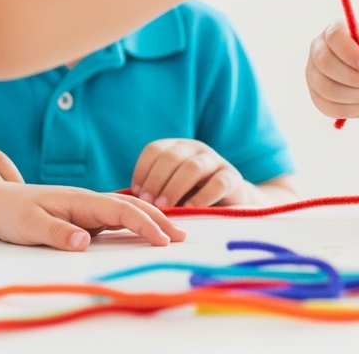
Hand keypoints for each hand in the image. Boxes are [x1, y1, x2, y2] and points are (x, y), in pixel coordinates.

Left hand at [0, 178, 184, 249]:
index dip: (144, 224)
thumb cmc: (10, 213)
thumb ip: (57, 234)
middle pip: (131, 207)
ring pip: (127, 211)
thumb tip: (85, 242)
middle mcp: (88, 201)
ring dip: (151, 220)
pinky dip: (136, 223)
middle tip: (182, 237)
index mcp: (80, 200)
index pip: (121, 210)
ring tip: (172, 235)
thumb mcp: (29, 227)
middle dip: (158, 220)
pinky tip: (145, 232)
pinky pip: (116, 218)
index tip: (162, 239)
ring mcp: (87, 208)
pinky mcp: (83, 216)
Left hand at [130, 139, 256, 206]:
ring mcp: (215, 160)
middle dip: (157, 180)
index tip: (136, 194)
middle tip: (148, 203)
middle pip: (172, 156)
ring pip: (193, 167)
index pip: (154, 150)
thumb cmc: (190, 196)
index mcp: (176, 147)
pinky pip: (217, 183)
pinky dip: (201, 197)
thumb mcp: (170, 187)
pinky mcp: (232, 177)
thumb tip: (126, 200)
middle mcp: (195, 148)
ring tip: (165, 208)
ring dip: (175, 188)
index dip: (142, 171)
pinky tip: (190, 210)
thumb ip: (153, 189)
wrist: (229, 202)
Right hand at [306, 20, 358, 121]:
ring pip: (327, 88)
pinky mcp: (317, 97)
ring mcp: (314, 74)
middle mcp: (319, 50)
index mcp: (336, 31)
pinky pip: (329, 107)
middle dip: (354, 77)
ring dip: (357, 94)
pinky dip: (352, 108)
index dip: (349, 52)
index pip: (334, 37)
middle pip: (325, 63)